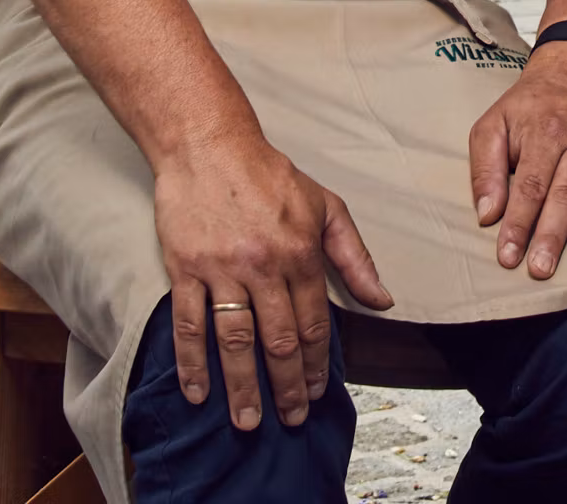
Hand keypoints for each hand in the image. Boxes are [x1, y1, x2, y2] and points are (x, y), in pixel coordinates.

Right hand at [152, 134, 392, 429]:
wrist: (208, 144)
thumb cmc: (269, 175)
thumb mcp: (325, 206)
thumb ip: (355, 256)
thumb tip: (382, 300)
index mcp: (300, 253)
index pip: (313, 322)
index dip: (318, 363)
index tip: (318, 392)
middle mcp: (263, 266)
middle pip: (277, 341)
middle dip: (287, 386)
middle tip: (291, 419)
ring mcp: (221, 269)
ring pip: (235, 341)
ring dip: (242, 387)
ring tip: (248, 421)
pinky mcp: (184, 268)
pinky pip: (189, 324)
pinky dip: (192, 362)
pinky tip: (198, 392)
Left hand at [470, 45, 566, 278]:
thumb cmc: (526, 108)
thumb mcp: (492, 124)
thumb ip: (486, 168)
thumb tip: (488, 213)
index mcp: (544, 134)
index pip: (530, 186)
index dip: (518, 223)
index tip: (508, 255)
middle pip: (566, 194)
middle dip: (553, 234)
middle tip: (542, 268)